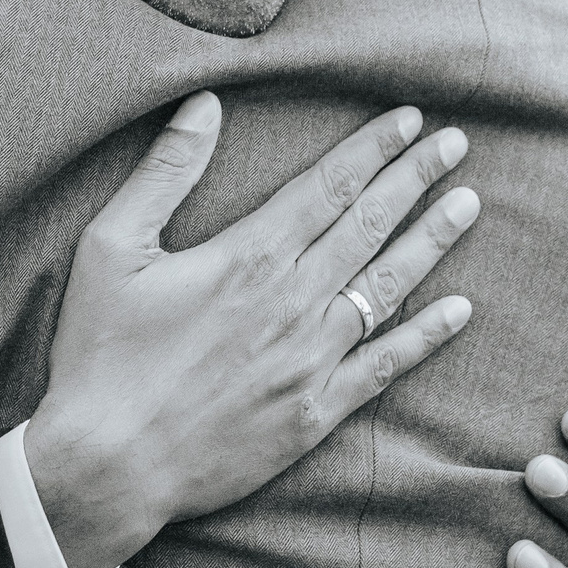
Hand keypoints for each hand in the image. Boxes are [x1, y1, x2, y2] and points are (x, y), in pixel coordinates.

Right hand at [26, 97, 480, 567]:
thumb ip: (164, 171)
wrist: (108, 463)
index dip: (374, 149)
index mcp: (248, 256)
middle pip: (370, 225)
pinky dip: (426, 335)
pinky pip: (385, 366)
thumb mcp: (110, 247)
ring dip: (432, 241)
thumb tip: (204, 104)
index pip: (329, 186)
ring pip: (388, 286)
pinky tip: (459, 309)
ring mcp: (311, 359)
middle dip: (417, 179)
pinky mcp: (315, 412)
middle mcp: (292, 301)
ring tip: (467, 204)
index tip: (409, 120)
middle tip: (456, 144)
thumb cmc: (100, 354)